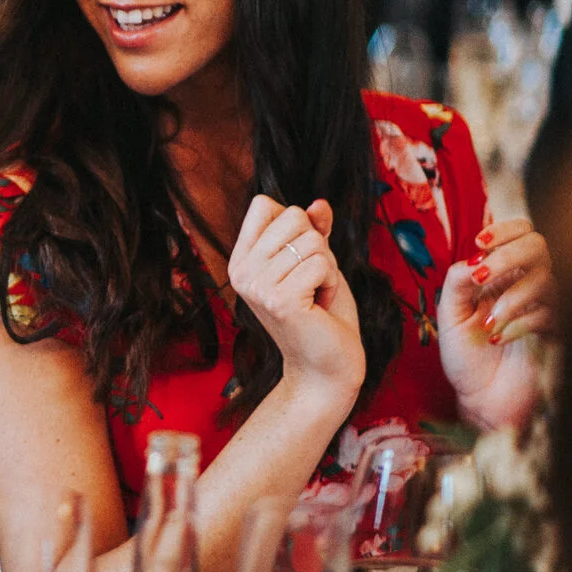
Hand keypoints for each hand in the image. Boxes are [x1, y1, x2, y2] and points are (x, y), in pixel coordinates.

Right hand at [226, 195, 365, 407]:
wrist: (326, 367)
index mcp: (241, 260)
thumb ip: (314, 231)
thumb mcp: (316, 262)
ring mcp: (257, 287)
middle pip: (292, 216)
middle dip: (316, 246)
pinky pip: (321, 263)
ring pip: (312, 241)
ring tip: (315, 296)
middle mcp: (241, 271)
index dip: (295, 223)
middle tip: (311, 282)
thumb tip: (319, 203)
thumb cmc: (322, 315)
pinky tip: (320, 305)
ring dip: (326, 268)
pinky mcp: (279, 300)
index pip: (264, 205)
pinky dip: (331, 282)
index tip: (297, 260)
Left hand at [437, 217, 555, 429]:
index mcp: (504, 275)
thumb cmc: (467, 358)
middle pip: (539, 246)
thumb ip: (456, 282)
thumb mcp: (450, 315)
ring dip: (513, 297)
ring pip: (547, 280)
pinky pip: (551, 314)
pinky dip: (521, 322)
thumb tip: (472, 260)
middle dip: (509, 255)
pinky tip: (500, 337)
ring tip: (488, 323)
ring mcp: (547, 308)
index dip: (505, 230)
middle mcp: (528, 286)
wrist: (481, 401)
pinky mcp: (559, 333)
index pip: (521, 234)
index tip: (480, 242)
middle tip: (482, 275)